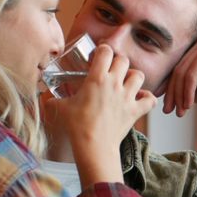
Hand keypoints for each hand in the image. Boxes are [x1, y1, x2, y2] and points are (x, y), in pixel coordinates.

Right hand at [50, 44, 155, 182]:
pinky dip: (147, 98)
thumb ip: (54, 100)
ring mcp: (127, 97)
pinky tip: (140, 99)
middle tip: (112, 70)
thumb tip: (46, 99)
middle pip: (123, 60)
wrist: (93, 146)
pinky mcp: (135, 110)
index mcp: (96, 78)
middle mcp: (114, 83)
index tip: (100, 56)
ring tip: (126, 83)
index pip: (105, 51)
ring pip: (139, 75)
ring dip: (133, 77)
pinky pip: (150, 99)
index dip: (103, 51)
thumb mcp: (62, 108)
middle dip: (118, 62)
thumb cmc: (77, 126)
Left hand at [162, 35, 196, 116]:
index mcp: (196, 48)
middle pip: (177, 70)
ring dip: (179, 95)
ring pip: (182, 73)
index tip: (165, 106)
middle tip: (169, 110)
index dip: (168, 88)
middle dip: (172, 93)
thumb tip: (155, 90)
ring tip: (180, 111)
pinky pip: (191, 74)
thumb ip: (178, 86)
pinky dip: (188, 92)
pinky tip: (188, 105)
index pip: (175, 68)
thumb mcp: (194, 88)